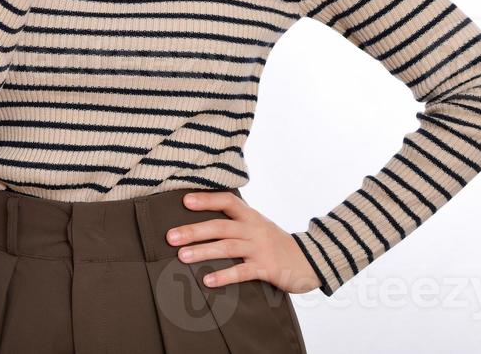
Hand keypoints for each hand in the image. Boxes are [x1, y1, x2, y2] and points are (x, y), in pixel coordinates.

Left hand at [165, 192, 319, 294]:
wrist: (309, 259)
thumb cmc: (274, 242)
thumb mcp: (257, 225)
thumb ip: (235, 221)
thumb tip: (201, 221)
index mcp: (251, 216)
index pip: (227, 201)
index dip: (206, 200)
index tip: (185, 201)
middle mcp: (254, 229)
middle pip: (220, 226)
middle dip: (194, 231)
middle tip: (170, 237)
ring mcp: (260, 248)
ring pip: (227, 247)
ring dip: (203, 251)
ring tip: (182, 256)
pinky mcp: (266, 268)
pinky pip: (242, 271)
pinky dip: (224, 275)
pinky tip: (208, 280)